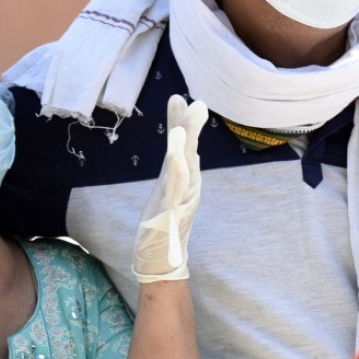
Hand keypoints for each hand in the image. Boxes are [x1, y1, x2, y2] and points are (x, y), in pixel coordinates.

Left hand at [133, 94, 206, 281]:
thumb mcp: (167, 192)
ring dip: (185, 145)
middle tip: (196, 103)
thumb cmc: (163, 225)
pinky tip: (178, 156)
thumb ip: (177, 171)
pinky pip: (177, 189)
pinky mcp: (173, 212)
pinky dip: (179, 170)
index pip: (181, 145)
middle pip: (188, 150)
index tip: (176, 98)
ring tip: (183, 126)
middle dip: (190, 127)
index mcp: (182, 178)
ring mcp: (182, 199)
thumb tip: (190, 152)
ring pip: (185, 167)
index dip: (179, 122)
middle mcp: (186, 185)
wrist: (162, 260)